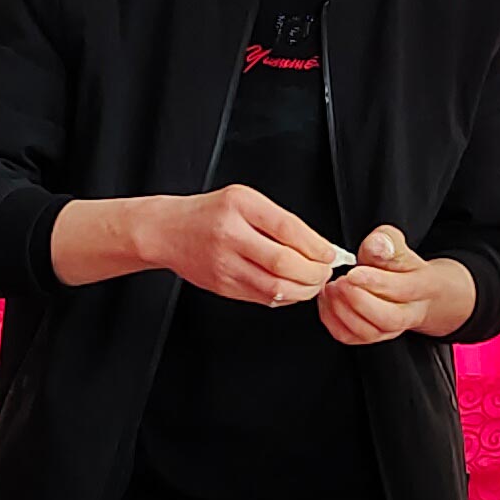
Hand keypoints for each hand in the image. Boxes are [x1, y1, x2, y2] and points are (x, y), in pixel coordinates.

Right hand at [148, 184, 344, 307]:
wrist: (168, 232)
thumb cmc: (211, 213)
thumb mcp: (245, 200)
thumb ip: (279, 221)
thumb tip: (318, 246)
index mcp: (240, 207)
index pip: (288, 230)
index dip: (316, 247)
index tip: (331, 253)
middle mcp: (231, 236)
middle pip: (284, 264)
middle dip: (314, 272)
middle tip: (326, 271)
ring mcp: (225, 265)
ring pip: (275, 287)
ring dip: (304, 289)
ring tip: (313, 282)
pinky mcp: (223, 287)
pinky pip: (263, 298)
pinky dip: (286, 297)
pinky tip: (293, 289)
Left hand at [319, 220, 473, 346]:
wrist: (410, 291)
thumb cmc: (399, 266)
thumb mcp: (396, 245)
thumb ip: (387, 243)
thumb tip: (378, 245)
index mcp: (422, 286)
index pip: (403, 289)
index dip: (376, 282)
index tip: (353, 272)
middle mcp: (409, 313)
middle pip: (389, 319)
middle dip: (359, 302)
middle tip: (340, 283)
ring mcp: (389, 329)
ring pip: (369, 332)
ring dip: (343, 311)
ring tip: (332, 289)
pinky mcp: (370, 336)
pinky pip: (349, 336)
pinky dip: (332, 319)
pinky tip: (328, 300)